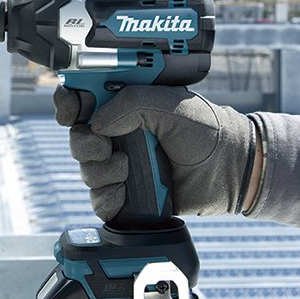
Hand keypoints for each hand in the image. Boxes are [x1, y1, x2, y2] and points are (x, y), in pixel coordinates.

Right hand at [54, 85, 260, 221]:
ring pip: (86, 170)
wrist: (231, 169)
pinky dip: (107, 198)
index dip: (68, 103)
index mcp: (125, 105)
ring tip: (128, 170)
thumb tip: (97, 123)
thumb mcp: (170, 103)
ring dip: (101, 172)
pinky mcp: (128, 194)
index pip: (82, 99)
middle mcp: (119, 133)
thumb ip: (132, 103)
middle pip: (77, 138)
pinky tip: (126, 193)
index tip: (70, 111)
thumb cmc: (207, 130)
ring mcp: (122, 164)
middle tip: (106, 148)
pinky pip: (99, 200)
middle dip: (85, 145)